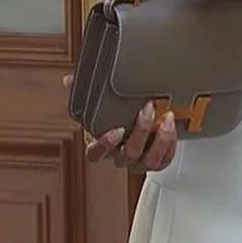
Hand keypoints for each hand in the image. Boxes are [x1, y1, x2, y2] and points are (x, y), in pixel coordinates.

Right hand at [63, 78, 177, 171]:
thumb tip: (69, 80)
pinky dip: (170, 145)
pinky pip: (165, 160)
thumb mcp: (100, 104)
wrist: (140, 124)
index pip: (96, 154)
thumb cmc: (116, 116)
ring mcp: (139, 163)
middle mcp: (120, 158)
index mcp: (102, 147)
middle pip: (129, 154)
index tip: (116, 130)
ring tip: (166, 118)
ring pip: (149, 161)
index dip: (105, 145)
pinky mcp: (157, 162)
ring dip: (160, 140)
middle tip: (148, 110)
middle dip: (141, 132)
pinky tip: (172, 129)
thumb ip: (85, 93)